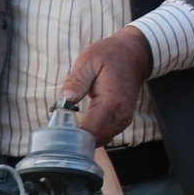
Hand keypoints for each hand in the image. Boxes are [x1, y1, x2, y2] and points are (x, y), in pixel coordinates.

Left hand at [60, 28, 153, 142]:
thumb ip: (76, 82)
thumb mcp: (88, 61)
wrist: (135, 54)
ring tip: (70, 125)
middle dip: (77, 138)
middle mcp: (120, 115)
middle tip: (60, 128)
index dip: (73, 136)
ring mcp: (124, 120)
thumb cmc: (110, 55)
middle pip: (96, 140)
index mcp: (111, 102)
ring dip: (85, 137)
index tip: (59, 131)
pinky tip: (82, 123)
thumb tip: (65, 100)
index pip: (91, 132)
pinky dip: (93, 133)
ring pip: (101, 140)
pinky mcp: (123, 120)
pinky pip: (106, 134)